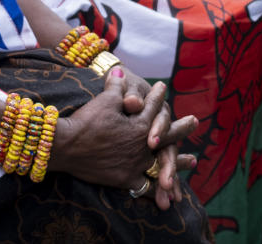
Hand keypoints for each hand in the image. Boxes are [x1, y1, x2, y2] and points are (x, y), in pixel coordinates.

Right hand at [52, 71, 196, 203]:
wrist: (66, 147)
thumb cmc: (86, 121)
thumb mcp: (104, 99)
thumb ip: (116, 86)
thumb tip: (119, 70)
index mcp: (140, 125)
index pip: (152, 107)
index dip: (157, 96)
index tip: (162, 87)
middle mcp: (142, 146)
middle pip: (166, 136)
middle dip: (181, 128)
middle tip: (195, 121)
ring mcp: (135, 165)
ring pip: (160, 163)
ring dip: (176, 161)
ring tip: (192, 160)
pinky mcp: (123, 179)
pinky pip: (144, 185)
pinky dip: (154, 187)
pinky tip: (163, 191)